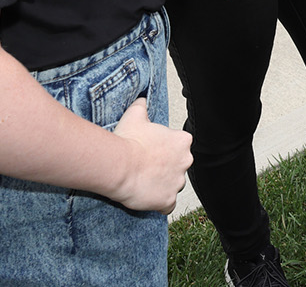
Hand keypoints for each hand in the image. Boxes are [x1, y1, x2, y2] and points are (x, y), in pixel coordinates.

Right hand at [110, 98, 191, 212]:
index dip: (166, 148)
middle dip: (166, 167)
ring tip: (144, 182)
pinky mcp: (168, 201)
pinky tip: (148, 198)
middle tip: (147, 166)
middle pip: (179, 166)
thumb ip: (142, 106)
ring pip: (173, 185)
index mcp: (182, 142)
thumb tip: (141, 100)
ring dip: (162, 185)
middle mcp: (186, 162)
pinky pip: (167, 205)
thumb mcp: (135, 114)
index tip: (152, 150)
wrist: (119, 166)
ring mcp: (178, 183)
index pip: (180, 145)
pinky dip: (160, 204)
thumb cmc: (128, 141)